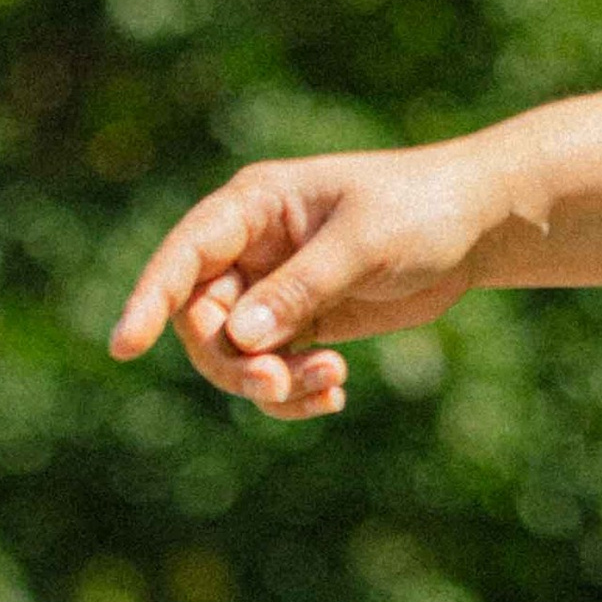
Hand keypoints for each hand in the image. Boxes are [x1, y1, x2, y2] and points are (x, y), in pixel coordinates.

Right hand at [109, 138, 508, 417]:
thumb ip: (299, 290)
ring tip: (330, 385)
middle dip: (234, 364)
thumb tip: (238, 339)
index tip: (126, 344)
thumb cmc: (421, 210)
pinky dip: (296, 395)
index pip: (185, 255)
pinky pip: (272, 375)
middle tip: (280, 385)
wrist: (475, 226)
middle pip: (203, 323)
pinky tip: (335, 394)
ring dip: (272, 386)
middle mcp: (252, 250)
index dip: (151, 298)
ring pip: (235, 359)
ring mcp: (272, 291)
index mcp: (255, 206)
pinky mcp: (298, 326)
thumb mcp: (362, 244)